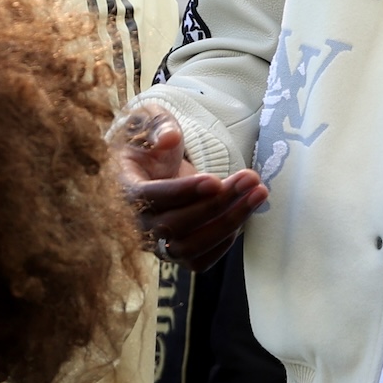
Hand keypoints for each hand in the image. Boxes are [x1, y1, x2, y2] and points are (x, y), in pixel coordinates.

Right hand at [114, 107, 264, 273]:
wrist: (151, 165)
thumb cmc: (149, 142)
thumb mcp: (148, 121)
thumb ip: (157, 125)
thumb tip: (169, 139)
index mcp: (124, 188)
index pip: (149, 198)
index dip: (183, 192)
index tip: (215, 180)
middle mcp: (137, 223)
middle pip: (173, 226)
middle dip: (217, 204)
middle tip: (250, 179)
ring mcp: (156, 243)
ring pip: (190, 248)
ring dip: (229, 223)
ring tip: (258, 194)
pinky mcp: (176, 253)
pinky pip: (199, 261)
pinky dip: (224, 242)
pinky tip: (243, 212)